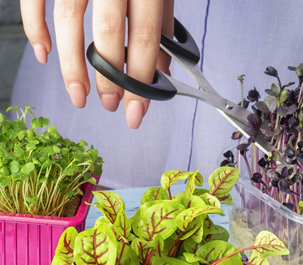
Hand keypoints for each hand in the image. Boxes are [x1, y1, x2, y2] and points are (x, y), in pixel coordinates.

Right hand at [20, 0, 174, 127]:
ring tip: (80, 95)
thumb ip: (161, 24)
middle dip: (108, 77)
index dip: (141, 78)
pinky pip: (34, 0)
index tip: (137, 110)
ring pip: (68, 20)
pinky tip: (46, 56)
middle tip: (110, 104)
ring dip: (72, 65)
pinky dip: (35, 30)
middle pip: (107, 31)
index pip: (145, 36)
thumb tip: (162, 69)